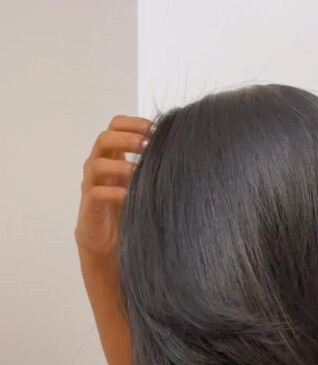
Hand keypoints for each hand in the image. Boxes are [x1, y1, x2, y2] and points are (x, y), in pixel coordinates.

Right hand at [74, 114, 152, 255]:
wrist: (106, 242)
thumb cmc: (126, 207)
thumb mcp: (141, 181)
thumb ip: (151, 165)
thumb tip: (180, 151)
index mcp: (111, 154)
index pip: (115, 126)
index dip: (133, 123)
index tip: (154, 129)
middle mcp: (98, 164)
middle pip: (104, 139)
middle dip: (127, 139)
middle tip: (146, 145)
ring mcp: (91, 184)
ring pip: (97, 164)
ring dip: (120, 165)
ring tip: (138, 171)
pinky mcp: (90, 204)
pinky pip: (97, 193)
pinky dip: (114, 192)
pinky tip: (129, 195)